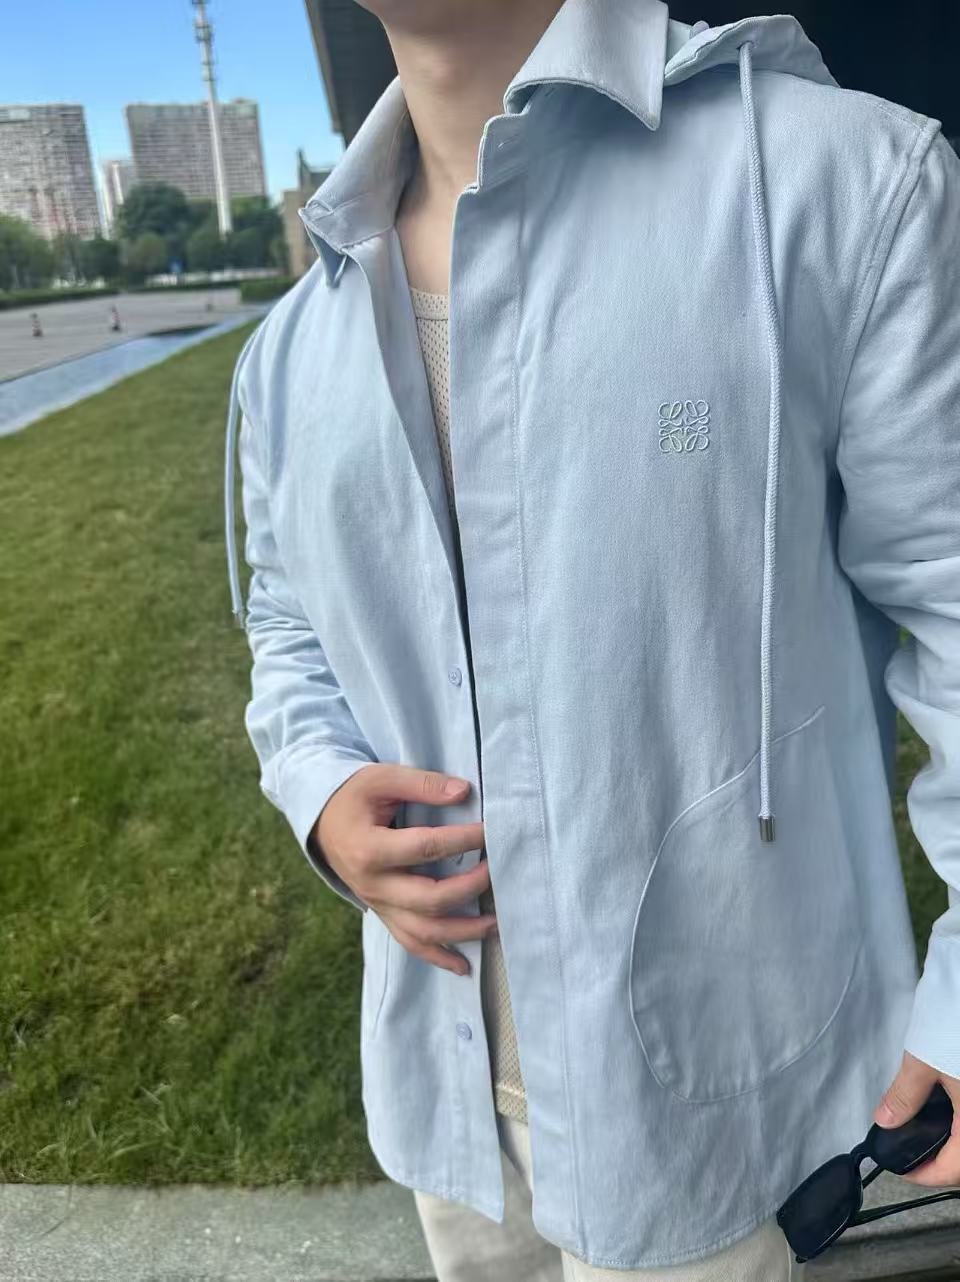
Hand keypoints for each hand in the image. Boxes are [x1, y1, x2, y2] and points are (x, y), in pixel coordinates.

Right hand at [314, 763, 495, 975]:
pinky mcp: (383, 913)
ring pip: (422, 931)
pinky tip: (463, 966)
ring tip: (494, 924)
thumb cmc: (354, 797)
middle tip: (496, 871)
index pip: (426, 848)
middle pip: (428, 898)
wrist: (321, 821)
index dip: (463, 840)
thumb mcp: (382, 779)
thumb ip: (423, 784)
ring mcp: (377, 904)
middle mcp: (373, 885)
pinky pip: (409, 942)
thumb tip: (464, 792)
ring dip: (461, 932)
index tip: (491, 830)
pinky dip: (437, 957)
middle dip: (469, 888)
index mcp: (370, 849)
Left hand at [874, 1051, 959, 1185]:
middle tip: (915, 1154)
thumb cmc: (955, 1025)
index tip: (903, 1170)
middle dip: (944, 1162)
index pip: (955, 1170)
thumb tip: (886, 1120)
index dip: (927, 1175)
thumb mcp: (924, 1062)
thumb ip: (905, 1096)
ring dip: (955, 1141)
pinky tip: (946, 1107)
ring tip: (927, 1132)